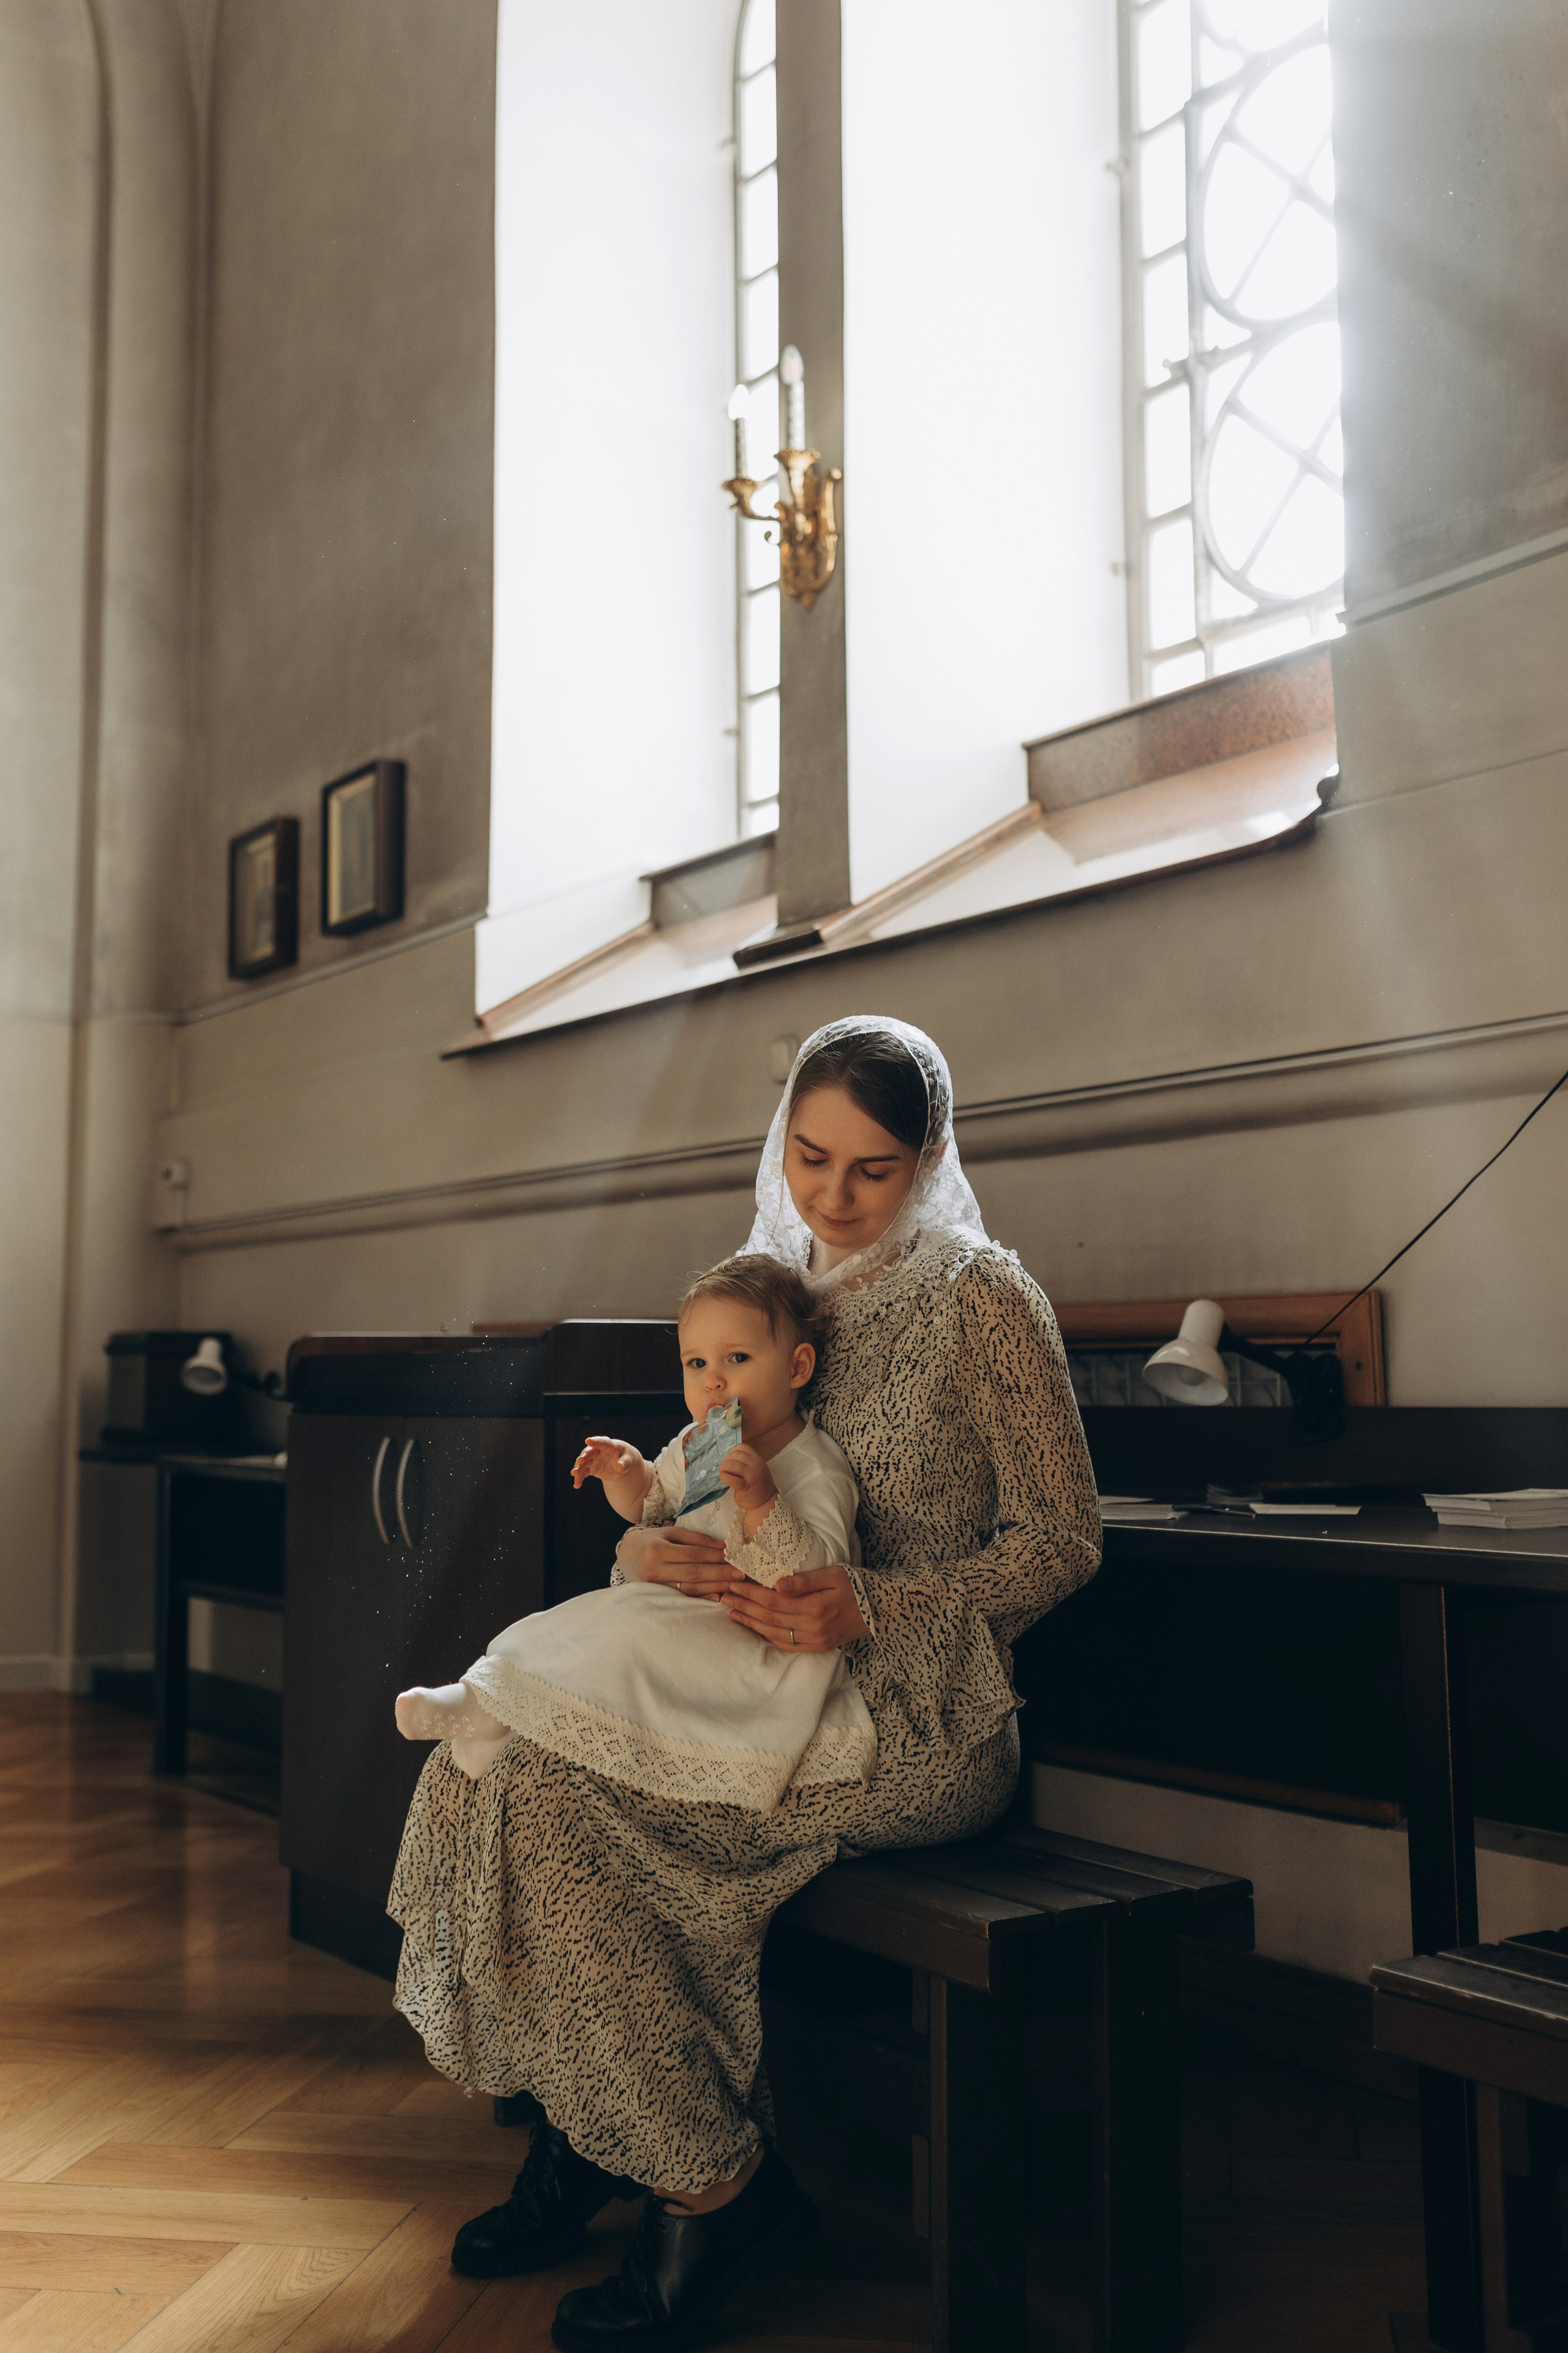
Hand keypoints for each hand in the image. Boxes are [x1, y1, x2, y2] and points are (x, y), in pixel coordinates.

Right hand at [572, 1436, 643, 1489]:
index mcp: (609, 1445)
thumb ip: (625, 1462)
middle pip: (589, 1452)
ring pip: (583, 1463)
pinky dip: (580, 1478)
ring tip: (574, 1474)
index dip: (595, 1441)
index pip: (602, 1442)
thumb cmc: (627, 1458)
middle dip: (584, 1456)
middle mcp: (598, 1451)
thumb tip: (620, 1466)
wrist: (623, 1464)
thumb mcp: (629, 1459)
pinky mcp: (591, 1468)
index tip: (587, 1440)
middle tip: (580, 1460)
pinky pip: (584, 1472)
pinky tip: (577, 1485)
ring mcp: (594, 1459)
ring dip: (578, 1468)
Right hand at [616, 1522, 732, 1596]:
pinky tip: (717, 1596)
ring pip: (690, 1589)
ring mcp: (655, 1587)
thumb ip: (696, 1538)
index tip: (734, 1558)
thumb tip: (723, 1546)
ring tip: (733, 1585)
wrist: (626, 1555)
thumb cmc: (652, 1540)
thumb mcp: (671, 1533)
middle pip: (694, 1573)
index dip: (715, 1557)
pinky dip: (702, 1598)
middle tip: (740, 1574)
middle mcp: (654, 1570)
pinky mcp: (658, 1597)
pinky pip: (684, 1598)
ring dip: (715, 1587)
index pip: (693, 1554)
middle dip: (719, 1574)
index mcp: (657, 1549)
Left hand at [718, 1444, 776, 1515]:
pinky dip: (724, 1477)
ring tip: (723, 1473)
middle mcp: (756, 1465)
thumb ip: (746, 1463)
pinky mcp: (745, 1486)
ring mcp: (751, 1475)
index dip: (732, 1452)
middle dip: (726, 1460)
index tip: (730, 1460)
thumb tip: (728, 1458)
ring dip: (723, 1468)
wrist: (765, 1503)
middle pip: (736, 1455)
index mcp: (758, 1459)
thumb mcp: (756, 1470)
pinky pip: (731, 1478)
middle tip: (724, 1468)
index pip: (742, 1447)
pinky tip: (724, 1479)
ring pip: (732, 1464)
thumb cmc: (757, 1487)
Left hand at [723, 1565, 869, 1652]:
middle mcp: (814, 1628)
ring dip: (751, 1623)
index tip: (733, 1585)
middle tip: (723, 1597)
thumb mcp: (834, 1574)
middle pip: (770, 1619)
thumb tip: (777, 1584)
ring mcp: (816, 1641)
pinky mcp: (818, 1647)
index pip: (774, 1602)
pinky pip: (788, 1645)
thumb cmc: (856, 1585)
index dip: (751, 1594)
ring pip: (775, 1634)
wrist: (881, 1609)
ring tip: (732, 1612)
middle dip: (744, 1607)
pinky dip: (768, 1637)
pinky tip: (755, 1628)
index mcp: (816, 1608)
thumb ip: (805, 1581)